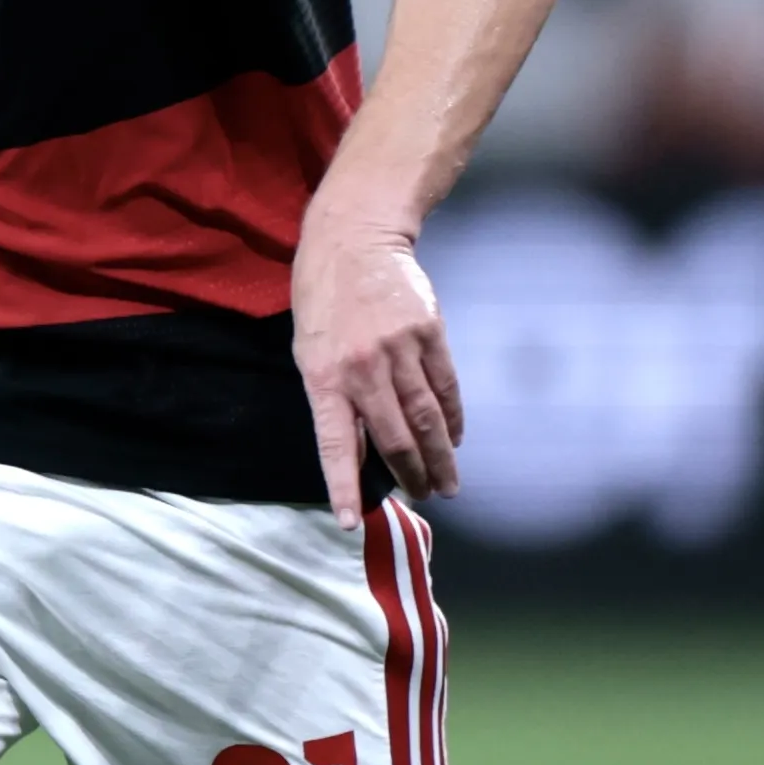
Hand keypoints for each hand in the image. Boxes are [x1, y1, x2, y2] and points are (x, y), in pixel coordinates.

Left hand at [293, 202, 460, 525]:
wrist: (353, 243)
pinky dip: (452, 418)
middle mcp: (363, 369)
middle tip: (424, 499)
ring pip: (426, 419)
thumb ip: (332, 398)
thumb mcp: (308, 353)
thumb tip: (359, 448)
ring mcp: (400, 350)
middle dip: (411, 477)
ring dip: (439, 458)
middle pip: (395, 439)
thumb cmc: (322, 303)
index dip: (344, 486)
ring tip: (447, 484)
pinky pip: (445, 387)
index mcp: (324, 378)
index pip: (336, 446)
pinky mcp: (429, 334)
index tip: (352, 521)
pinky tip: (454, 439)